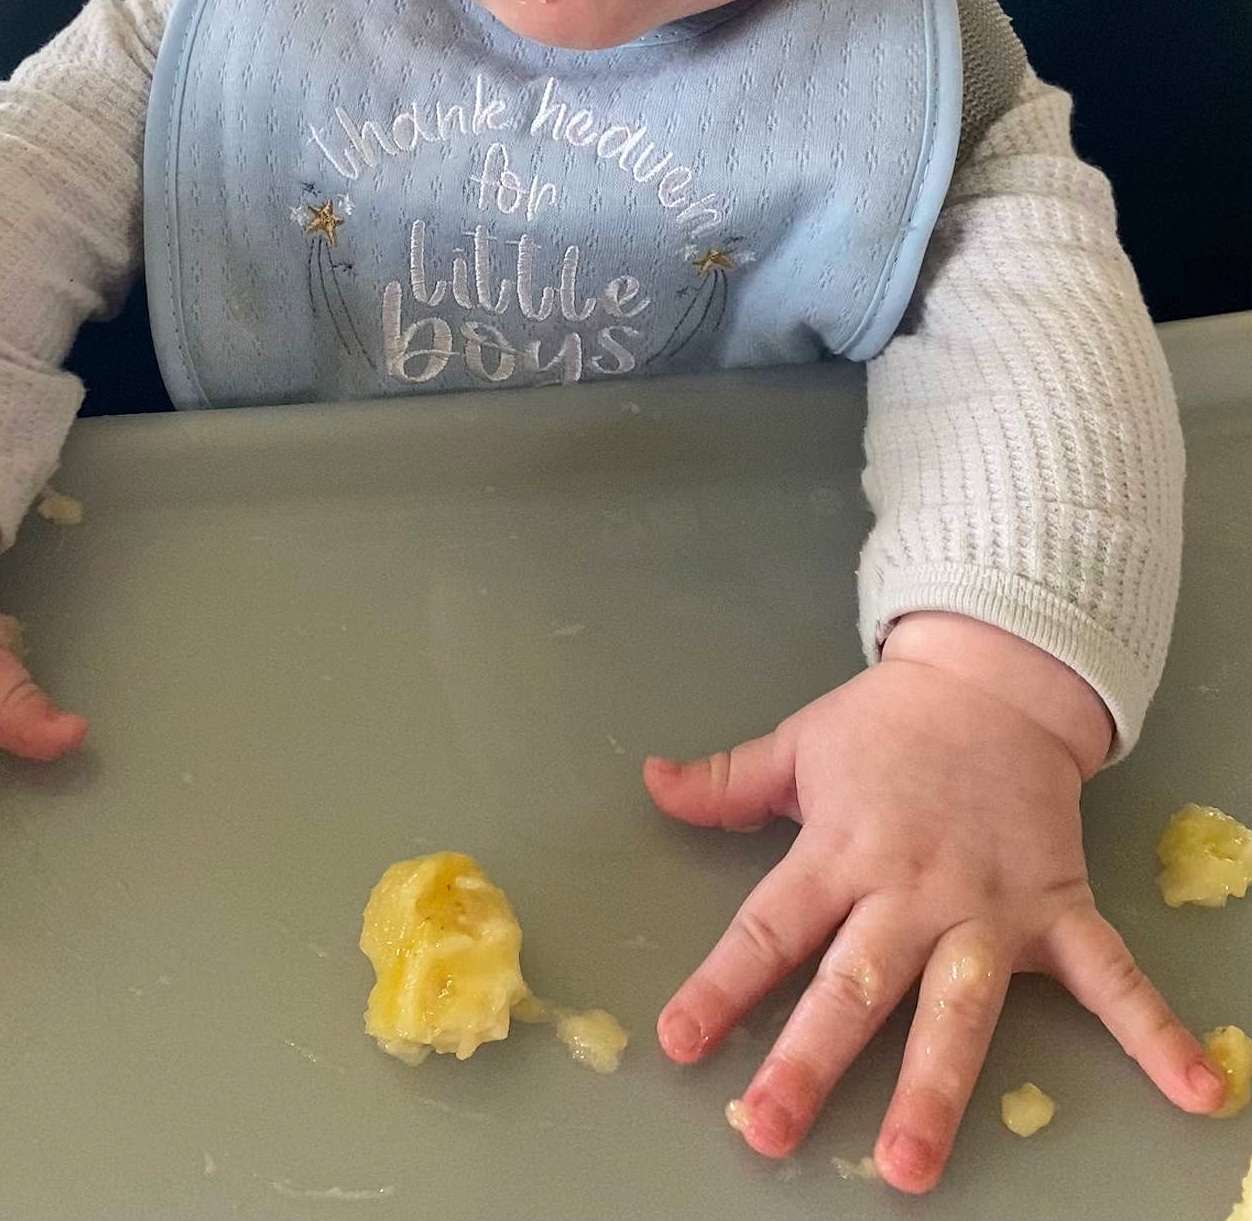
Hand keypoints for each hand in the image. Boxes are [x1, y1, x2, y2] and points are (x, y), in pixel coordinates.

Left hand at [644, 629, 1224, 1194]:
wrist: (993, 678)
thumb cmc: (889, 722)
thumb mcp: (800, 742)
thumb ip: (729, 781)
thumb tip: (651, 783)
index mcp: (839, 851)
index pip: (769, 928)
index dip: (721, 986)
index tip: (679, 1043)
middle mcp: (908, 890)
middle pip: (853, 983)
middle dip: (809, 1060)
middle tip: (765, 1130)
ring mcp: (986, 906)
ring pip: (955, 1006)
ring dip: (935, 1087)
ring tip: (911, 1167)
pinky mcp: (1056, 907)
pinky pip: (1110, 978)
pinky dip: (1155, 1033)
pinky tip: (1195, 1089)